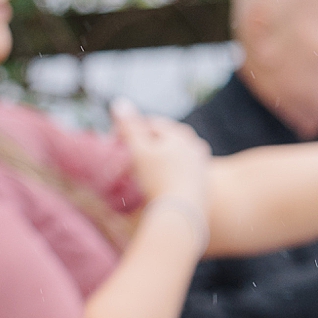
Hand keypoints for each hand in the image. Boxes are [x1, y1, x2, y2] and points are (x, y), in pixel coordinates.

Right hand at [111, 98, 209, 212]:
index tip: (114, 141)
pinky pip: (181, 175)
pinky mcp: (202, 186)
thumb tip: (118, 102)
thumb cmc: (158, 179)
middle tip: (128, 155)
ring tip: (143, 171)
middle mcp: (195, 146)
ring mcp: (201, 166)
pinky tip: (158, 186)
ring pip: (175, 158)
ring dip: (159, 161)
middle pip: (166, 140)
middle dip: (147, 145)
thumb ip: (129, 127)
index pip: (152, 124)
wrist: (182, 214)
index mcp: (181, 134)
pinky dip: (168, 176)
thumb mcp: (139, 151)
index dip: (131, 130)